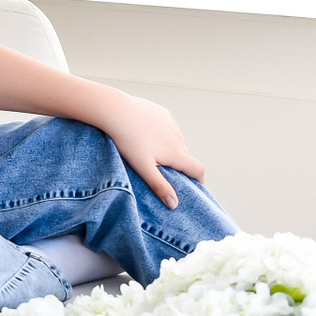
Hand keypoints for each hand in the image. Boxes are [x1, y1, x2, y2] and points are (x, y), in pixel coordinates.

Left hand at [97, 91, 204, 209]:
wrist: (116, 111)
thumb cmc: (127, 140)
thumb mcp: (143, 167)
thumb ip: (159, 185)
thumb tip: (174, 204)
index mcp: (176, 152)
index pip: (198, 169)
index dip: (199, 180)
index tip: (195, 187)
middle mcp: (179, 137)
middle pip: (184, 155)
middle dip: (177, 164)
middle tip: (160, 170)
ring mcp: (171, 123)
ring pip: (175, 140)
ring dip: (168, 148)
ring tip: (148, 151)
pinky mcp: (162, 113)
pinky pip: (166, 126)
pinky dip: (160, 133)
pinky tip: (143, 133)